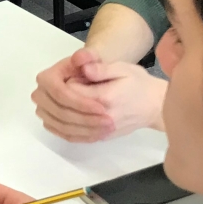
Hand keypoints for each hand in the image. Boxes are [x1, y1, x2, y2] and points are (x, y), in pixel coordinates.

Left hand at [33, 50, 165, 141]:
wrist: (155, 105)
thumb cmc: (139, 84)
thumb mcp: (122, 68)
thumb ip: (100, 68)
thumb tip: (81, 65)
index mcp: (104, 98)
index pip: (69, 92)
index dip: (64, 81)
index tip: (68, 73)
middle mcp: (100, 118)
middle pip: (63, 110)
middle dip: (56, 98)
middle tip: (56, 86)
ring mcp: (99, 131)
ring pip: (64, 126)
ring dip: (52, 113)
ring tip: (47, 102)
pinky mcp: (99, 138)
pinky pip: (73, 137)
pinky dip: (59, 129)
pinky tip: (52, 120)